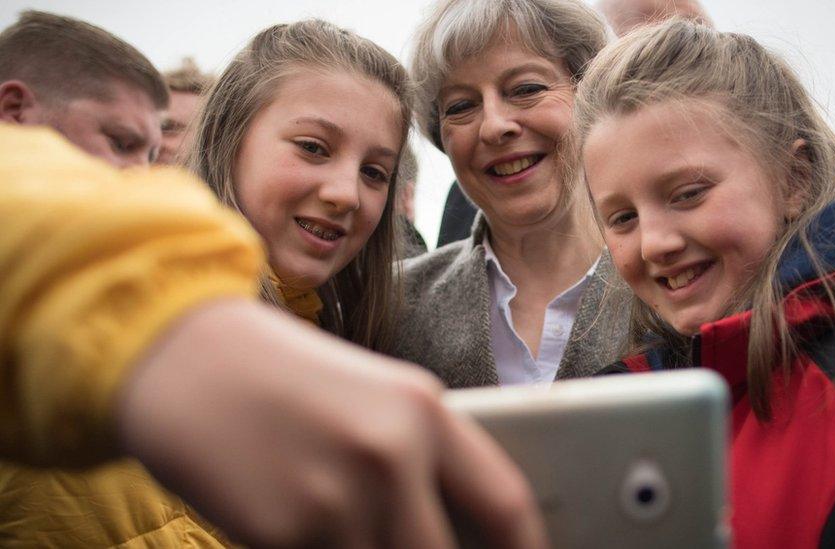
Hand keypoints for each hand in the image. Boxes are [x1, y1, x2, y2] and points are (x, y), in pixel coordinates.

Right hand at [116, 299, 547, 547]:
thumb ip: (420, 459)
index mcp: (423, 409)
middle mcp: (389, 453)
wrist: (179, 354)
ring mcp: (334, 498)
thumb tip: (455, 530)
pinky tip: (296, 524)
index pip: (504, 504)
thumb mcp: (370, 397)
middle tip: (405, 547)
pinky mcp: (280, 533)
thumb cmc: (280, 375)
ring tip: (332, 523)